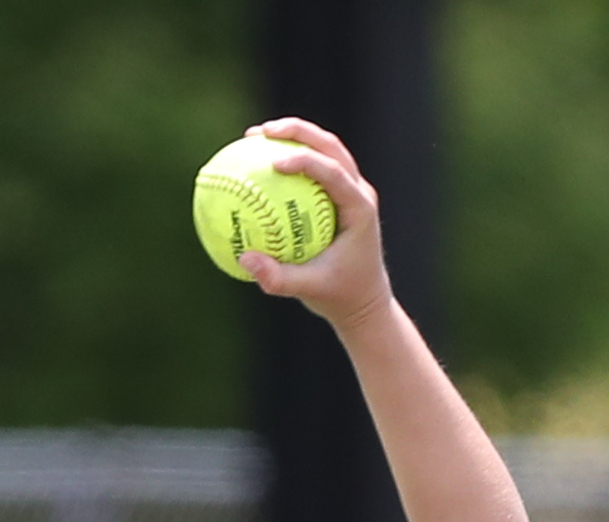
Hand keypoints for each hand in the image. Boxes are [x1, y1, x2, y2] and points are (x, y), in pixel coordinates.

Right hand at [242, 118, 392, 329]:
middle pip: (331, 146)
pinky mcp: (338, 196)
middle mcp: (358, 192)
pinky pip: (313, 170)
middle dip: (297, 131)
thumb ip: (278, 278)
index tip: (274, 163)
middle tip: (262, 132)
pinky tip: (258, 163)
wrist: (364, 303)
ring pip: (324, 149)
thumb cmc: (340, 297)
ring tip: (256, 136)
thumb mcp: (309, 292)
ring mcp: (350, 190)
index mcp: (359, 208)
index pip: (335, 172)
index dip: (306, 161)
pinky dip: (289, 160)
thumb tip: (244, 258)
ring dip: (294, 136)